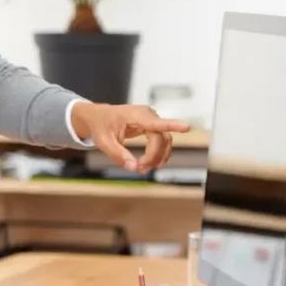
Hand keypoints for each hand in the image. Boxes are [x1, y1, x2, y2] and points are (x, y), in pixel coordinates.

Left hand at [70, 101, 191, 172]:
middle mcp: (147, 115)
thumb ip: (118, 154)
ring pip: (164, 141)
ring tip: (144, 168)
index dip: (172, 125)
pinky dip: (158, 153)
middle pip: (161, 138)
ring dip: (158, 156)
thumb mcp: (104, 142)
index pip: (156, 122)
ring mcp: (151, 120)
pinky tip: (150, 163)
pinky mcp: (152, 126)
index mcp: (135, 116)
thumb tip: (133, 167)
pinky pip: (161, 140)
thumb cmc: (101, 126)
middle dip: (154, 156)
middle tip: (141, 169)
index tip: (186, 127)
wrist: (99, 117)